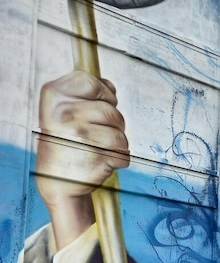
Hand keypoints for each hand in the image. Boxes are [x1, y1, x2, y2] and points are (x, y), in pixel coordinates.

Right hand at [36, 71, 128, 247]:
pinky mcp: (96, 156)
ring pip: (120, 132)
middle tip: (93, 136)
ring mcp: (79, 135)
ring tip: (96, 149)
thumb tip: (109, 84)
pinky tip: (100, 162)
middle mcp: (64, 113)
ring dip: (116, 143)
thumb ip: (86, 94)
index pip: (92, 82)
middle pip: (111, 110)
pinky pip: (124, 153)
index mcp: (53, 95)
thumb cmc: (66, 142)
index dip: (104, 95)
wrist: (57, 180)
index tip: (96, 107)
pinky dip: (118, 160)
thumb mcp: (64, 110)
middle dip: (112, 124)